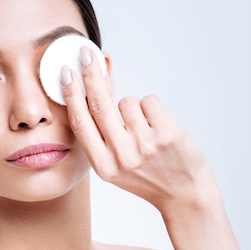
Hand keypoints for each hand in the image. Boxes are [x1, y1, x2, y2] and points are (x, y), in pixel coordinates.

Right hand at [60, 47, 216, 214]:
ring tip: (146, 131)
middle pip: (99, 103)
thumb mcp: (115, 167)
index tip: (66, 74)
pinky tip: (159, 128)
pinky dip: (153, 110)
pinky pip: (150, 102)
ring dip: (134, 109)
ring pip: (127, 102)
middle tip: (86, 54)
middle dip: (91, 74)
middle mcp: (121, 155)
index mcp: (103, 166)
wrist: (184, 194)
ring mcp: (144, 144)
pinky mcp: (166, 134)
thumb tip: (88, 96)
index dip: (71, 95)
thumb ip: (101, 139)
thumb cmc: (148, 177)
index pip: (81, 123)